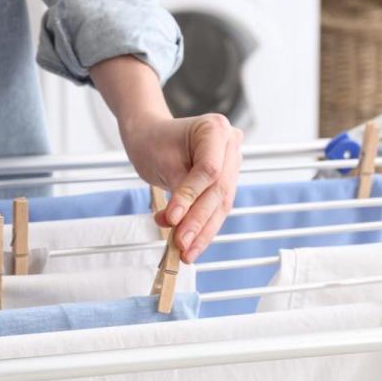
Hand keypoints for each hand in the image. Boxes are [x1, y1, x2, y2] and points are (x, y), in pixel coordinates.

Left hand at [121, 113, 242, 262]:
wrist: (150, 137)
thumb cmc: (153, 141)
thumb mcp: (162, 163)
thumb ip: (178, 191)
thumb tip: (182, 223)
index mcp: (215, 129)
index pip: (209, 169)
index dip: (191, 197)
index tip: (172, 218)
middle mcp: (230, 145)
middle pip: (218, 189)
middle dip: (197, 220)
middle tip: (180, 242)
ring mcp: (231, 164)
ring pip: (220, 204)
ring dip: (202, 231)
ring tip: (185, 251)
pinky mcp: (225, 182)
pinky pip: (216, 208)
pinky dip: (203, 227)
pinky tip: (192, 245)